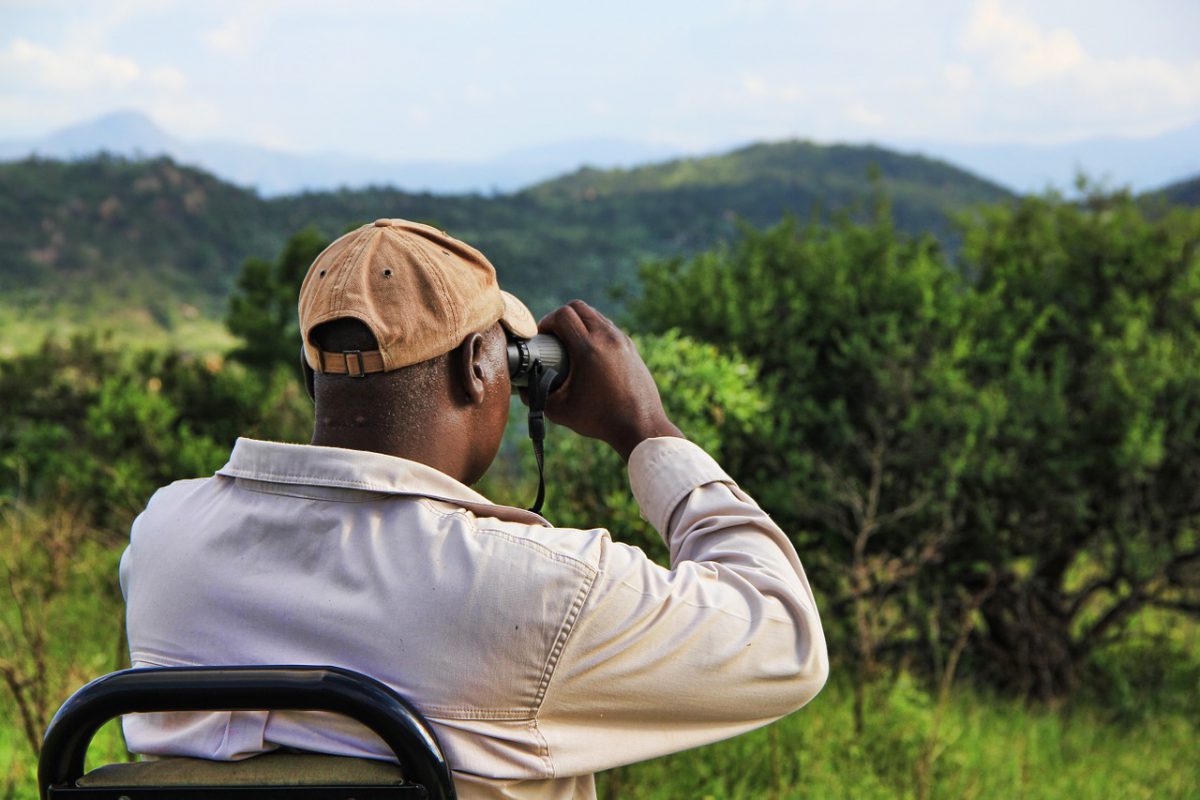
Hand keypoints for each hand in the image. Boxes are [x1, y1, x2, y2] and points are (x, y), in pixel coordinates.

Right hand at [537, 301, 682, 460]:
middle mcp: (607, 338)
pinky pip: (608, 327)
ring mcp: (622, 341)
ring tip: (569, 343)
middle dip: (560, 317)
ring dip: (579, 322)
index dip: (546, 321)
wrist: (640, 426)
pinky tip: (589, 351)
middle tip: (552, 337)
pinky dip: (594, 331)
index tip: (541, 337)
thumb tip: (522, 389)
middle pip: (578, 307)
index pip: (563, 315)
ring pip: (595, 315)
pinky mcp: (631, 347)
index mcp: (589, 349)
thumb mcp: (560, 411)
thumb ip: (536, 399)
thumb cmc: (600, 420)